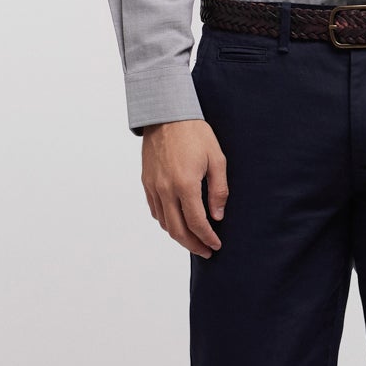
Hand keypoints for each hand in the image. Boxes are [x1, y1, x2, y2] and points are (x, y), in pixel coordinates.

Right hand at [141, 120, 226, 256]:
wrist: (166, 114)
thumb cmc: (195, 133)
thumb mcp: (216, 159)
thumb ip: (219, 190)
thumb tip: (218, 216)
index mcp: (185, 184)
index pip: (196, 223)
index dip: (207, 238)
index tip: (216, 245)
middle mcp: (166, 189)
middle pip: (177, 230)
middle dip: (193, 245)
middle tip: (206, 251)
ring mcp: (153, 186)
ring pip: (164, 223)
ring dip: (179, 236)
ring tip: (193, 239)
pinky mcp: (146, 181)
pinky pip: (155, 210)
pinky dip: (166, 221)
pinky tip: (177, 221)